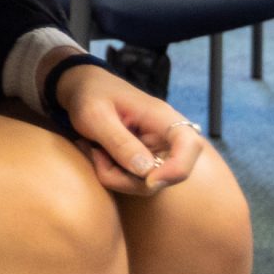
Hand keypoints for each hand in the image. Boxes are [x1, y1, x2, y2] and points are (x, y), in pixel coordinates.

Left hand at [52, 60, 205, 195]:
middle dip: (126, 177)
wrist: (84, 88)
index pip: (190, 145)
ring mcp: (158, 151)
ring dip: (115, 176)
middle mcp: (167, 137)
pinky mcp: (146, 161)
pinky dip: (113, 175)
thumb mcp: (94, 115)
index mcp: (161, 117)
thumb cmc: (90, 95)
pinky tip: (98, 155)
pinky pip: (135, 182)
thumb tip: (147, 172)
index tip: (148, 180)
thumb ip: (119, 141)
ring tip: (93, 151)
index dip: (177, 169)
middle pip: (166, 175)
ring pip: (147, 184)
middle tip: (94, 154)